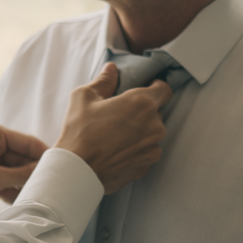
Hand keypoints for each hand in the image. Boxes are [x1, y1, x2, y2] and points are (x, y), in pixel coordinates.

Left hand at [0, 120, 47, 216]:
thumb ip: (19, 176)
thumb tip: (44, 175)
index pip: (28, 143)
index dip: (45, 157)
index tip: (63, 170)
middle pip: (22, 158)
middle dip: (34, 173)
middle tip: (53, 188)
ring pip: (13, 171)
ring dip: (23, 184)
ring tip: (41, 197)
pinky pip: (3, 181)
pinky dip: (11, 190)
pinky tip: (23, 202)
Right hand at [54, 63, 170, 194]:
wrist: (77, 171)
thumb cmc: (79, 133)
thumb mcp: (84, 97)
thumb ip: (103, 81)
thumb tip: (111, 70)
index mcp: (142, 103)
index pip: (165, 89)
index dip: (155, 87)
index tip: (145, 89)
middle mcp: (154, 126)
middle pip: (156, 112)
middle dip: (142, 112)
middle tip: (120, 115)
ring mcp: (152, 148)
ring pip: (152, 134)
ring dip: (140, 132)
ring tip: (116, 135)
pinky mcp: (146, 166)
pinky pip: (145, 152)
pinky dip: (135, 150)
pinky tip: (116, 150)